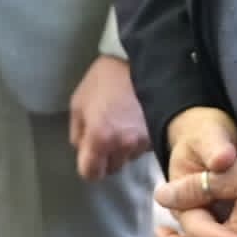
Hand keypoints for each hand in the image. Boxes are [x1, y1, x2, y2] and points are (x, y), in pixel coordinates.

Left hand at [68, 56, 150, 179]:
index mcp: (100, 139)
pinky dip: (139, 140)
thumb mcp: (79, 101)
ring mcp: (144, 142)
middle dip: (108, 157)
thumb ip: (77, 130)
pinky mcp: (159, 135)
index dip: (89, 167)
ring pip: (130, 157)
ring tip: (124, 124)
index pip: (91, 174)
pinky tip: (137, 121)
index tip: (91, 158)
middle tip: (107, 136)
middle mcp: (124, 146)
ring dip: (125, 148)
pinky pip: (144, 147)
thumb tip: (81, 147)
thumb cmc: (107, 79)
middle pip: (112, 168)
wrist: (144, 62)